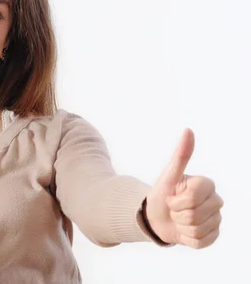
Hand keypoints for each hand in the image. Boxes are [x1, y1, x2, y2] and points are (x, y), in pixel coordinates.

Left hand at [144, 128, 222, 248]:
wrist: (156, 216)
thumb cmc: (162, 193)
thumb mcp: (168, 175)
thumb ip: (181, 155)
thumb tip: (188, 130)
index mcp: (207, 185)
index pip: (193, 198)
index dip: (176, 200)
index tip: (172, 196)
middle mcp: (216, 201)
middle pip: (195, 214)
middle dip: (177, 214)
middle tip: (174, 209)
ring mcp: (216, 219)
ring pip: (197, 229)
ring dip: (181, 226)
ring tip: (178, 219)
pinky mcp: (213, 236)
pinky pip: (200, 242)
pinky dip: (186, 239)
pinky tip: (184, 230)